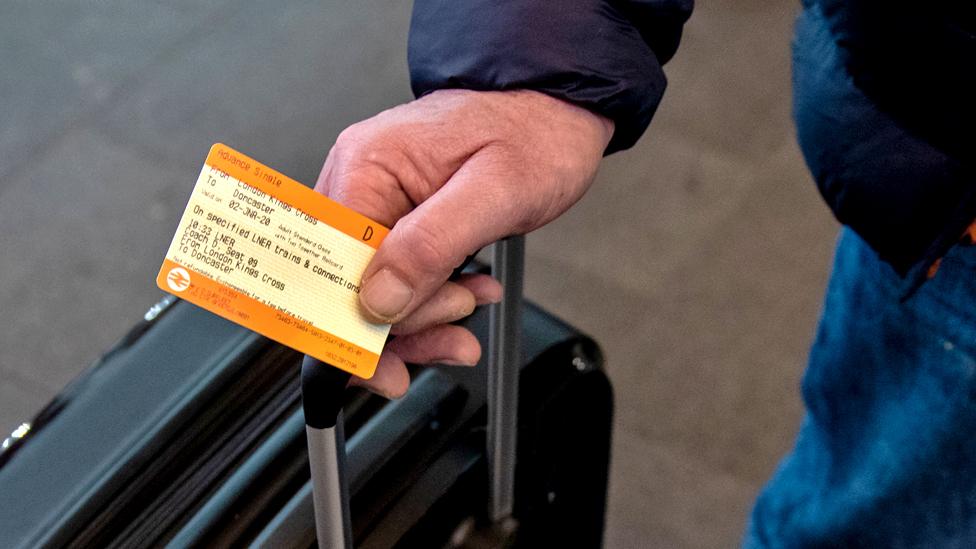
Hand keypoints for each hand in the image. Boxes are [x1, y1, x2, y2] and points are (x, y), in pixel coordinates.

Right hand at [315, 89, 612, 397]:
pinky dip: (431, 300)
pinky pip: (399, 275)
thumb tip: (379, 298)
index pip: (327, 263)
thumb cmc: (536, 133)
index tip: (379, 364)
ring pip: (373, 289)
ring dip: (420, 319)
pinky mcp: (401, 216)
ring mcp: (379, 200)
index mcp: (367, 166)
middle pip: (345, 283)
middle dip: (398, 324)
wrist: (558, 112)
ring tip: (466, 317)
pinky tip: (466, 297)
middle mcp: (361, 181)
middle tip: (450, 330)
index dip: (348, 322)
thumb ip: (433, 244)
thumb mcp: (495, 192)